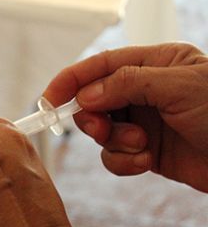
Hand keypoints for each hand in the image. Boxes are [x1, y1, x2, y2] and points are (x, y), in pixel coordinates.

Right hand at [44, 43, 207, 191]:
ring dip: (114, 142)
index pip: (101, 66)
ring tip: (140, 147)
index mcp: (155, 63)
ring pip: (103, 131)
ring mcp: (146, 122)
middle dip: (93, 117)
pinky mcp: (148, 151)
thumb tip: (85, 95)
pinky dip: (124, 162)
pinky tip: (146, 163)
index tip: (47, 100)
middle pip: (95, 100)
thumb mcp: (178, 87)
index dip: (70, 80)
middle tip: (102, 129)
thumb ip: (126, 84)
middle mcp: (146, 91)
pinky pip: (116, 157)